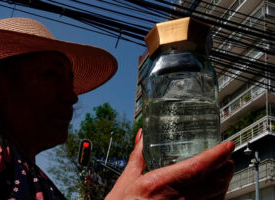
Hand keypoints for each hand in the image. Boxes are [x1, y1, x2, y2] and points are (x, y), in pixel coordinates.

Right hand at [106, 128, 234, 199]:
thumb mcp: (126, 180)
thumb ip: (138, 156)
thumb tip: (143, 135)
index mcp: (158, 184)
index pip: (196, 168)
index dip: (215, 155)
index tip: (226, 145)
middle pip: (213, 183)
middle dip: (225, 167)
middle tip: (227, 154)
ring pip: (215, 197)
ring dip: (223, 181)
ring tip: (223, 168)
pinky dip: (217, 196)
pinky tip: (214, 189)